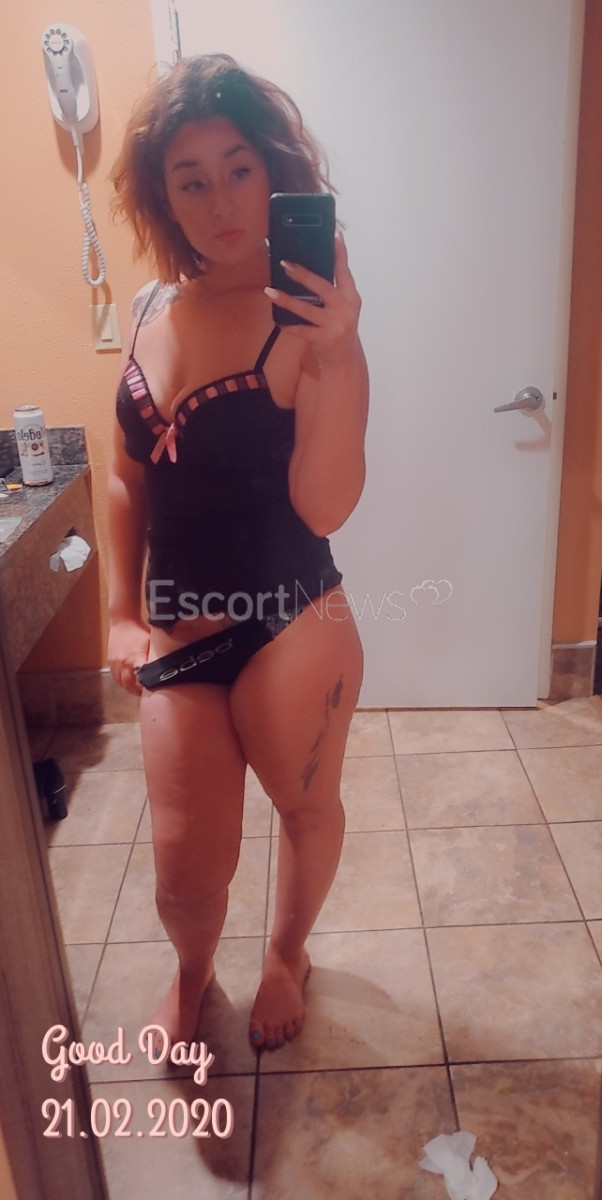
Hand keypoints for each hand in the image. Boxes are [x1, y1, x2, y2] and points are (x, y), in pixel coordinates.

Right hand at [107, 617, 149, 695]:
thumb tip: (168, 666)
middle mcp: (123, 663)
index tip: (153, 690)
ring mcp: (115, 663)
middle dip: (137, 691)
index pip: (141, 679)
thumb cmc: (140, 630)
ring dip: (129, 687)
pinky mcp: (111, 661)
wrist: (123, 620)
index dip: (147, 687)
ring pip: (121, 682)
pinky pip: (115, 676)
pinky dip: (122, 681)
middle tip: (146, 693)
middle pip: (129, 685)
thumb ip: (156, 656)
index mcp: (134, 659)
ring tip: (137, 689)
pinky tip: (128, 681)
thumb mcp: (152, 642)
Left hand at [265, 232, 361, 367]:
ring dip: (286, 299)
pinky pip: (302, 330)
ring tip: (270, 291)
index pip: (345, 271)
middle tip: (285, 264)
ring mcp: (336, 323)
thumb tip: (307, 271)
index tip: (335, 236)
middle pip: (322, 286)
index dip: (340, 253)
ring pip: (306, 308)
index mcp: (350, 296)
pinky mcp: (325, 338)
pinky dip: (288, 326)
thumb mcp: (341, 307)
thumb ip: (332, 290)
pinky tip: (278, 321)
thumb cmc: (338, 328)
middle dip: (303, 275)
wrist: (344, 360)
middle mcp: (346, 308)